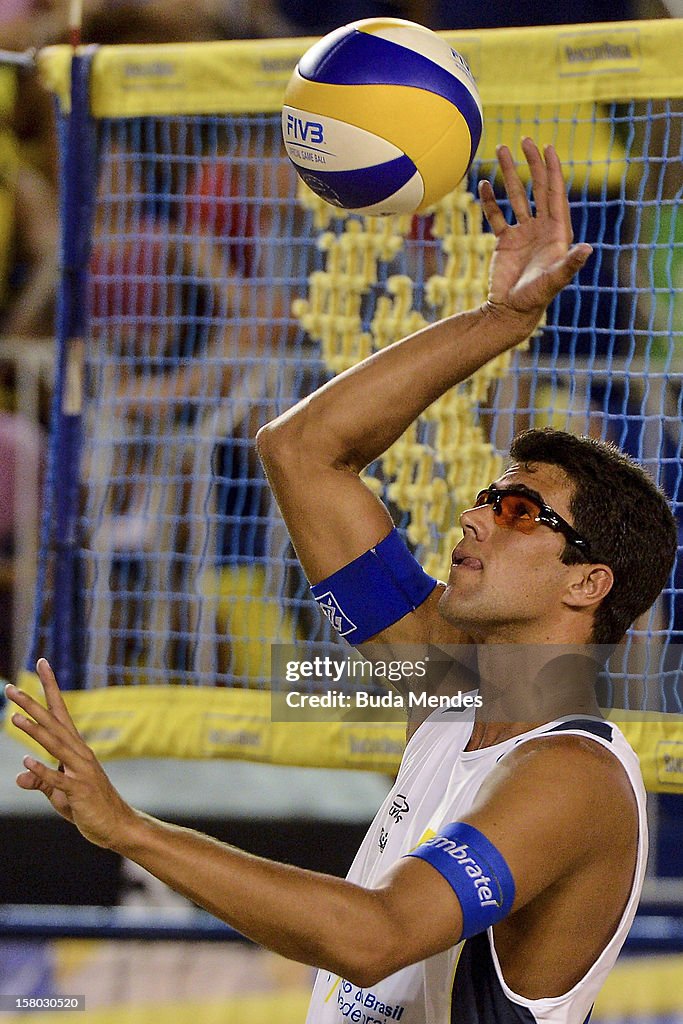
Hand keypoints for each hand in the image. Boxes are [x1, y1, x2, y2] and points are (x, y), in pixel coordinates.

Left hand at [6, 660, 135, 849]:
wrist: (116, 826)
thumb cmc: (89, 806)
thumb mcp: (59, 793)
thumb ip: (41, 780)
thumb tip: (20, 776)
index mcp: (75, 749)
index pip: (59, 712)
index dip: (49, 688)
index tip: (41, 664)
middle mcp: (79, 753)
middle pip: (52, 723)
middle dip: (32, 704)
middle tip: (11, 688)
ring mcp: (80, 771)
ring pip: (54, 746)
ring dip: (34, 730)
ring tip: (14, 716)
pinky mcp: (79, 791)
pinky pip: (58, 779)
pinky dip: (43, 770)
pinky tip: (27, 761)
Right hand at [478, 138, 591, 323]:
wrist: (510, 312)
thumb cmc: (535, 298)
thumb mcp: (554, 280)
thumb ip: (570, 264)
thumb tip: (589, 249)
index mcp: (556, 233)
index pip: (556, 194)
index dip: (553, 170)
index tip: (548, 147)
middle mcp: (541, 229)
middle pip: (538, 188)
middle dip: (533, 164)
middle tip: (525, 140)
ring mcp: (523, 234)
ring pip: (516, 197)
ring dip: (510, 174)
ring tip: (501, 150)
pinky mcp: (505, 242)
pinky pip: (496, 216)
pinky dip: (490, 201)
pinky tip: (483, 184)